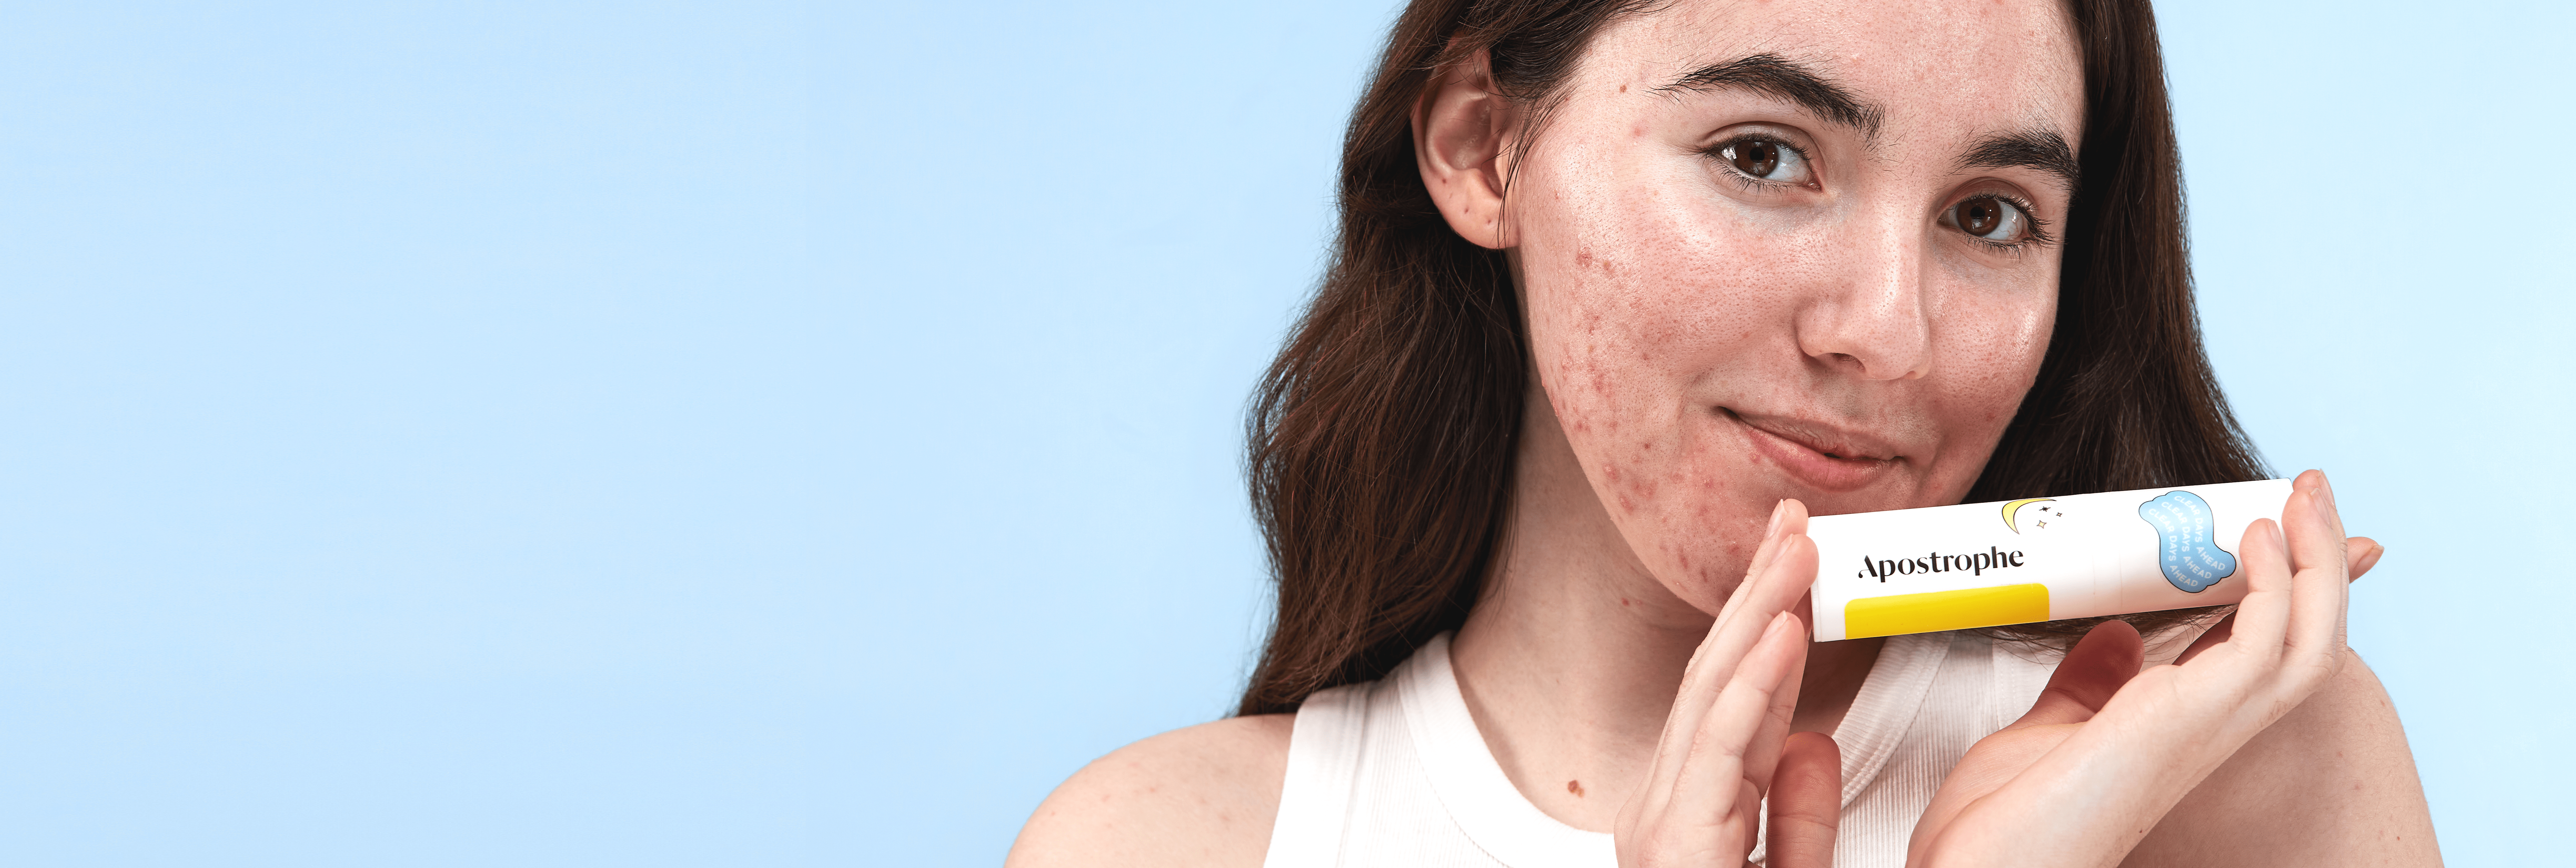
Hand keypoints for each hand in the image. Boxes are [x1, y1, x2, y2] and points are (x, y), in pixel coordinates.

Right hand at [1615, 500, 1844, 867]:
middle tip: (1793, 525)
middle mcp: (1666, 806)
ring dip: (1761, 611)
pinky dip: (1754, 681)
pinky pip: (1718, 742)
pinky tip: (1784, 629)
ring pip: (1713, 693)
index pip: (1737, 703)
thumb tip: (1813, 747)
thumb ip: (1800, 819)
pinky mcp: (1676, 841)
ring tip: (1799, 550)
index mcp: (1689, 811)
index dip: (1771, 628)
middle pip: (1716, 678)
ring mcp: (1661, 821)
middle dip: (1758, 594)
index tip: (1799, 574)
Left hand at [1904, 470, 2370, 867]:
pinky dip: (2271, 586)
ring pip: (2309, 639)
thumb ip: (2089, 686)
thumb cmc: (2009, 820)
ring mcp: (2206, 728)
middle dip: (2321, 559)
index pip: (2259, 643)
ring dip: (2316, 560)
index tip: (2292, 527)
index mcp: (2185, 725)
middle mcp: (2212, 729)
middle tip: (2308, 491)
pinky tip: (2255, 538)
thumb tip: (2114, 637)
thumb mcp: (2052, 733)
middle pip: (2306, 636)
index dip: (2289, 586)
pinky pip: (2261, 646)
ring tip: (2303, 496)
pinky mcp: (2183, 722)